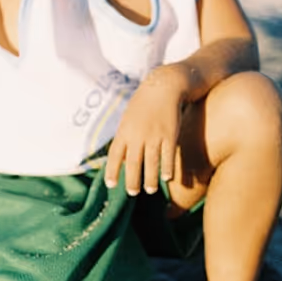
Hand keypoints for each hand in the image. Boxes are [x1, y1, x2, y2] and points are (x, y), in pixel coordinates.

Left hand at [104, 66, 189, 195]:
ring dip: (150, 179)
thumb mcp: (128, 118)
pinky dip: (167, 168)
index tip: (111, 185)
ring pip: (151, 163)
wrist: (164, 87)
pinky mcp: (170, 134)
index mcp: (124, 130)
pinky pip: (168, 156)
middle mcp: (138, 134)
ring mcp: (155, 135)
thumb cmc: (143, 104)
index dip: (112, 171)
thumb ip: (125, 138)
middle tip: (132, 193)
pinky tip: (167, 178)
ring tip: (150, 190)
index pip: (115, 155)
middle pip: (133, 163)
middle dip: (132, 181)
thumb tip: (122, 160)